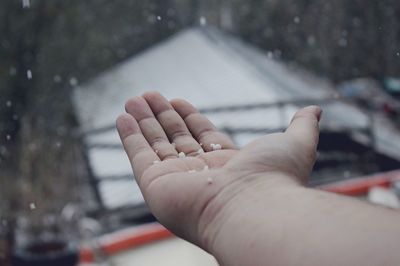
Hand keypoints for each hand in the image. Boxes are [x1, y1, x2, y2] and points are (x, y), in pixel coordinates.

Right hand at [116, 91, 320, 249]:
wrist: (254, 208)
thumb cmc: (274, 178)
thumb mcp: (295, 143)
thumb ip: (302, 126)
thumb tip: (315, 109)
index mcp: (225, 163)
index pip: (200, 134)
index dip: (187, 116)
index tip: (175, 99)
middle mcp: (199, 172)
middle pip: (175, 137)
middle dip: (161, 115)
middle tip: (149, 95)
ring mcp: (175, 179)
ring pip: (155, 144)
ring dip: (143, 122)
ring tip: (133, 100)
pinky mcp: (155, 185)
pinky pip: (138, 156)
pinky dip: (129, 137)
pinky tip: (123, 117)